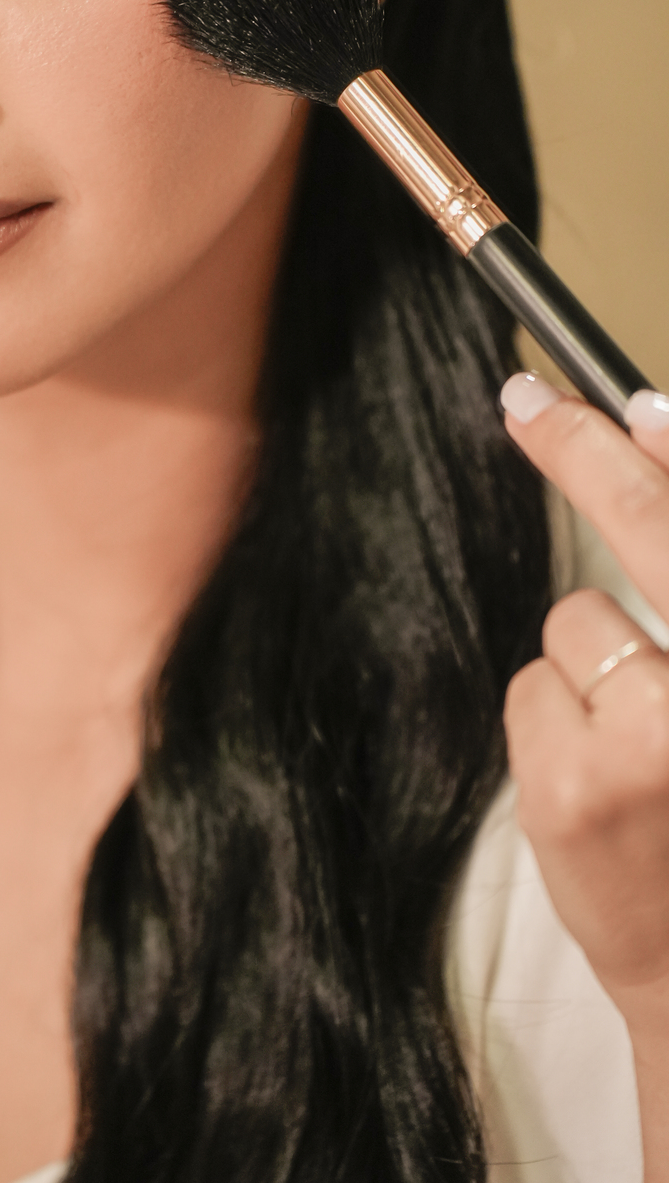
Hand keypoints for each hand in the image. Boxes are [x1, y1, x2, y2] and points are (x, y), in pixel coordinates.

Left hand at [502, 374, 668, 1042]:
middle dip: (585, 454)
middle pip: (655, 533)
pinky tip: (592, 780)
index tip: (632, 399)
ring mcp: (652, 742)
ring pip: (576, 619)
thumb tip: (653, 437)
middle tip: (527, 402)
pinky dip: (550, 715)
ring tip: (634, 745)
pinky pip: (533, 683)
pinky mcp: (567, 783)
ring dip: (590, 661)